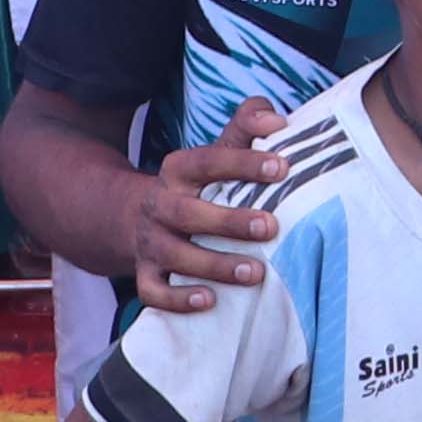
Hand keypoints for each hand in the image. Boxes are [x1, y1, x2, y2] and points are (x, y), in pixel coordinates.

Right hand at [124, 135, 286, 309]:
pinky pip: (154, 291)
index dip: (243, 163)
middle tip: (270, 227)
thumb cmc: (200, 185)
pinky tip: (209, 301)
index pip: (209, 161)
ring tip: (256, 272)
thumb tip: (280, 121)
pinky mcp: (145, 274)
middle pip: (188, 212)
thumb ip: (248, 126)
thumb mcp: (218, 151)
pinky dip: (178, 299)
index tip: (282, 168)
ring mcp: (150, 241)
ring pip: (175, 255)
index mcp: (178, 169)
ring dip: (214, 265)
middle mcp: (160, 204)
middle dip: (229, 222)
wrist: (139, 217)